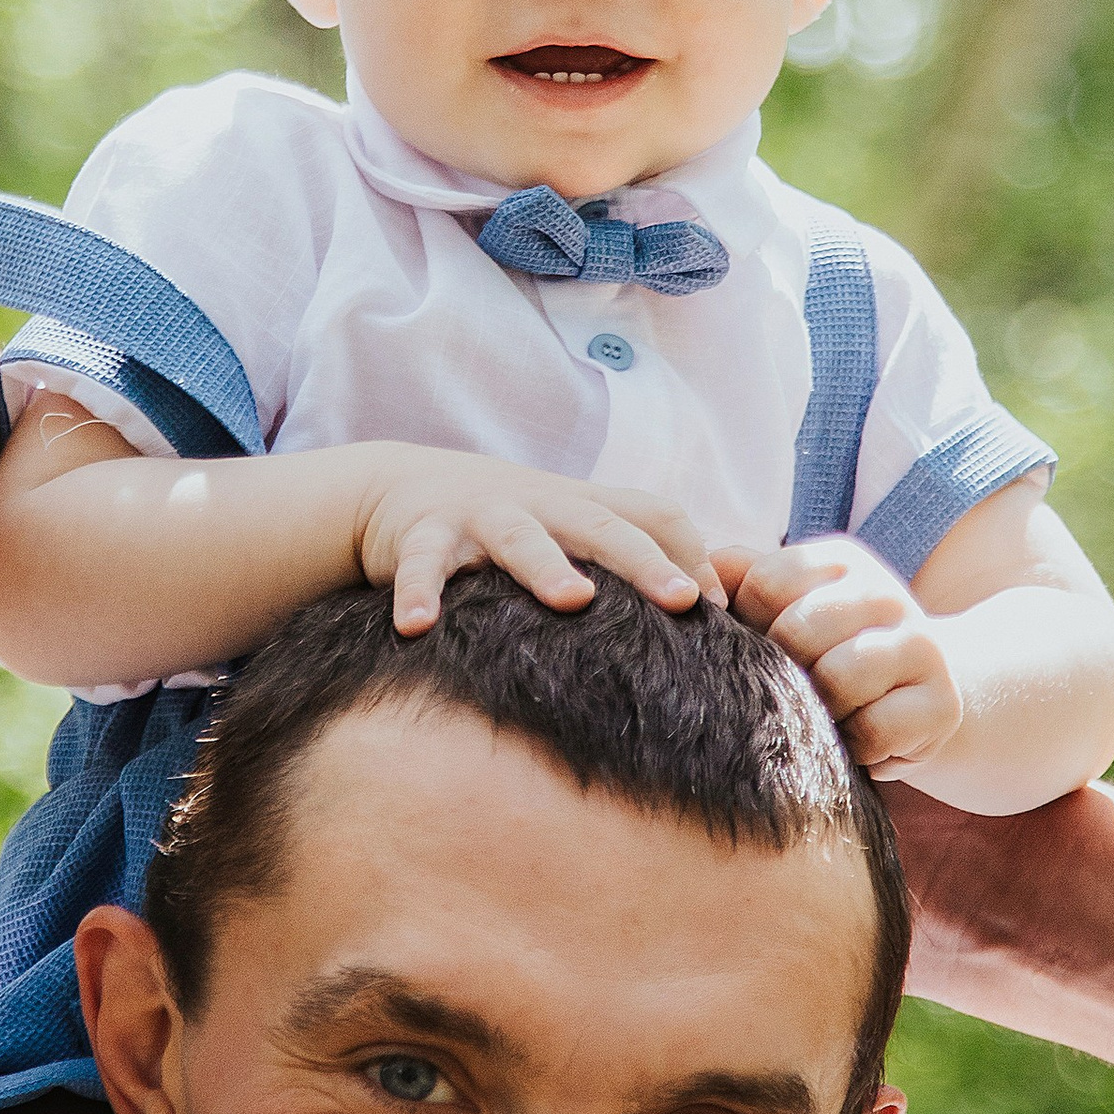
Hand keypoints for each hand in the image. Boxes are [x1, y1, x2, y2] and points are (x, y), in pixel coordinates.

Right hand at [356, 450, 724, 634]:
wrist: (398, 487)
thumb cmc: (505, 523)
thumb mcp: (568, 530)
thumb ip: (631, 557)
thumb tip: (710, 607)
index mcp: (582, 508)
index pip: (653, 515)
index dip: (690, 556)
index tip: (716, 610)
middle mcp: (540, 505)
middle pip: (600, 527)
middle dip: (643, 562)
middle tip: (681, 601)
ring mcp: (481, 516)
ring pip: (519, 537)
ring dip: (546, 566)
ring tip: (572, 598)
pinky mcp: (421, 533)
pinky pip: (421, 563)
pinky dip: (419, 591)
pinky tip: (416, 626)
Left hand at [720, 537, 962, 772]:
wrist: (916, 701)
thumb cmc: (829, 655)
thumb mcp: (785, 609)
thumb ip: (737, 580)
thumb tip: (690, 570)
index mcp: (840, 562)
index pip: (766, 583)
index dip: (752, 626)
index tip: (765, 649)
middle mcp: (886, 592)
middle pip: (799, 632)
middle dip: (784, 673)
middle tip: (792, 693)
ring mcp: (921, 645)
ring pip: (839, 680)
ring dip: (820, 712)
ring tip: (824, 716)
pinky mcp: (942, 702)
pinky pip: (874, 729)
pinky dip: (855, 746)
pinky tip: (856, 741)